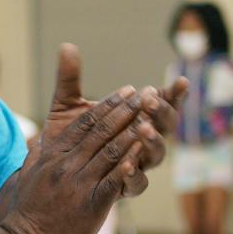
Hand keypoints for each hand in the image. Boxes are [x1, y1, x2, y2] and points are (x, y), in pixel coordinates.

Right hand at [0, 86, 147, 233]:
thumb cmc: (27, 210)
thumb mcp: (30, 172)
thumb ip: (41, 152)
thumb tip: (44, 137)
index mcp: (54, 154)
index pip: (85, 122)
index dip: (107, 104)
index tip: (125, 91)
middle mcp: (67, 165)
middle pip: (101, 131)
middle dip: (126, 111)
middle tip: (146, 94)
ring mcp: (79, 184)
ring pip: (109, 151)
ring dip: (133, 132)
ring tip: (151, 116)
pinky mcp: (90, 205)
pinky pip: (112, 181)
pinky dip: (128, 165)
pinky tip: (142, 152)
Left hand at [44, 45, 187, 195]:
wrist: (52, 175)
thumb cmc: (68, 137)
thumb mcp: (67, 106)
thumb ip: (70, 80)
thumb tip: (65, 46)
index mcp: (138, 119)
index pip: (162, 103)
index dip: (174, 94)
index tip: (181, 81)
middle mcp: (142, 142)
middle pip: (167, 127)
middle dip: (162, 112)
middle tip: (151, 99)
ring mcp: (136, 165)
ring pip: (157, 155)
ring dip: (153, 141)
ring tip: (144, 128)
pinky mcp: (123, 187)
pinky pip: (138, 183)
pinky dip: (135, 173)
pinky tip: (128, 165)